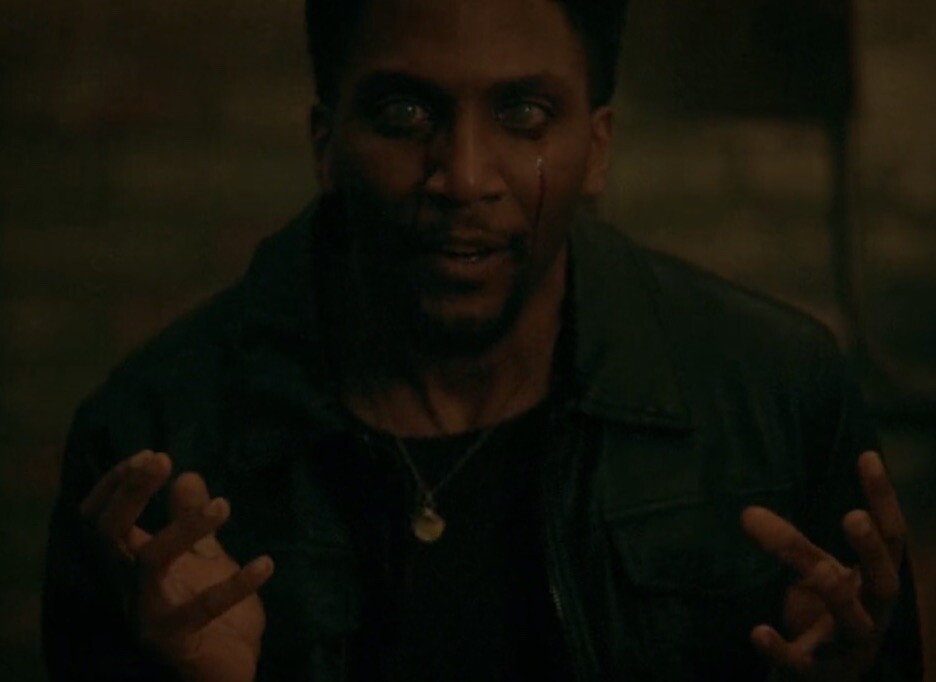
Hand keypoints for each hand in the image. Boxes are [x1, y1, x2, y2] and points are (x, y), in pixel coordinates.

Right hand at [80, 450, 274, 681]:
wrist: (223, 667)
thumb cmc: (202, 608)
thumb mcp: (200, 555)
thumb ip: (189, 518)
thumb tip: (187, 475)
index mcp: (127, 562)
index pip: (101, 516)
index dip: (118, 484)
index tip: (150, 455)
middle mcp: (125, 586)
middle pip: (108, 533)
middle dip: (131, 493)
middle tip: (161, 459)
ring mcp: (146, 612)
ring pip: (149, 562)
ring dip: (185, 528)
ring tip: (224, 505)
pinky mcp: (176, 638)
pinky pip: (201, 608)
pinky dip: (235, 583)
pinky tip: (266, 563)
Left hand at [741, 451, 904, 680]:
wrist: (822, 677)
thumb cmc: (827, 612)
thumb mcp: (815, 572)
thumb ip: (790, 543)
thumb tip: (746, 512)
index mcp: (877, 581)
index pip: (892, 536)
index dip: (883, 499)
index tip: (867, 456)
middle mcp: (874, 612)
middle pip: (886, 582)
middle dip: (871, 552)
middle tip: (853, 517)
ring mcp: (851, 646)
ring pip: (855, 623)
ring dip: (839, 597)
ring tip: (821, 574)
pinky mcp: (819, 673)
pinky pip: (802, 663)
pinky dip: (781, 648)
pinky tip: (757, 631)